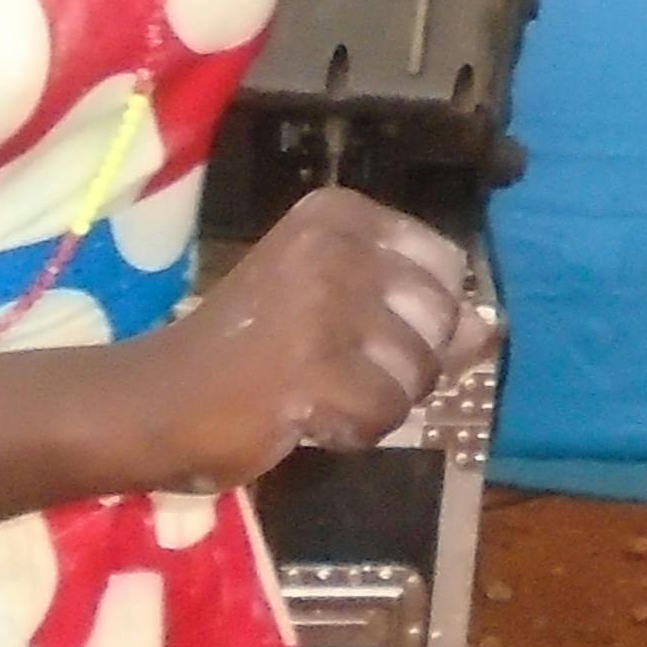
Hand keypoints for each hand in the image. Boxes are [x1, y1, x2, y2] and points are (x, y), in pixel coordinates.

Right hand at [132, 187, 478, 489]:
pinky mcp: (313, 365)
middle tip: (335, 370)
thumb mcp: (337, 310)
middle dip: (404, 364)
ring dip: (377, 402)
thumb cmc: (246, 351)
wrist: (154, 400)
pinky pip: (385, 413)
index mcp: (340, 214)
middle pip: (439, 318)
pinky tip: (305, 417)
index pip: (445, 264)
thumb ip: (416, 313)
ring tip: (314, 392)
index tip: (357, 329)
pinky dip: (354, 431)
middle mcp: (334, 244)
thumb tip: (492, 328)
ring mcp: (323, 302)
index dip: (418, 317)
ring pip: (418, 371)